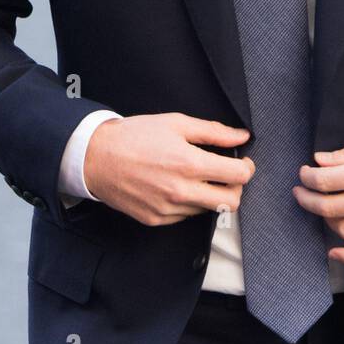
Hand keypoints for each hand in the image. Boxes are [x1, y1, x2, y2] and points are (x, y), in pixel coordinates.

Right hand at [84, 112, 254, 225]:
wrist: (96, 157)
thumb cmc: (134, 136)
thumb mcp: (176, 123)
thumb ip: (214, 132)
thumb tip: (242, 136)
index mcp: (189, 164)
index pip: (238, 177)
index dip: (246, 168)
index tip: (242, 162)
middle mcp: (181, 191)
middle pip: (230, 203)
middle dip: (235, 188)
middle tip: (227, 174)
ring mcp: (168, 209)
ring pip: (207, 209)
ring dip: (209, 195)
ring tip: (194, 177)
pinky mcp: (156, 219)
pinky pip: (185, 216)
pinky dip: (188, 203)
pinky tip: (175, 186)